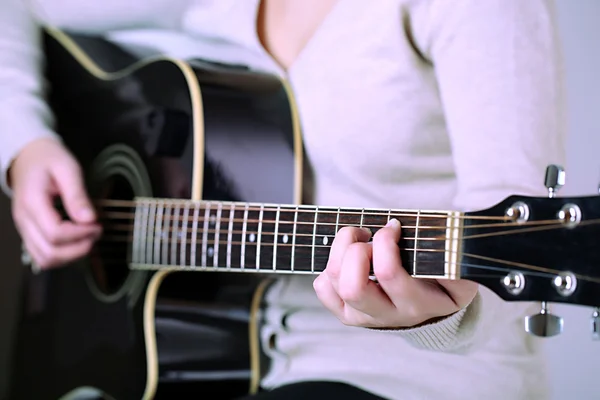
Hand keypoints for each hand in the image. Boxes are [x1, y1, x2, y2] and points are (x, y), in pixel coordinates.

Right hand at [9, 137, 101, 269]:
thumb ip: (78, 195)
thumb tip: (89, 219)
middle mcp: (24, 219)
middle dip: (79, 248)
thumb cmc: (48, 159)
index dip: (81, 234)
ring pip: (45, 259)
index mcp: (32, 202)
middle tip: (96, 232)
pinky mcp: (29, 232)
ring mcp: (24, 228)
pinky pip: (42, 255)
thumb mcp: (68, 169)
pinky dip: (62, 255)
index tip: (97, 224)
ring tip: (88, 238)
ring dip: (71, 255)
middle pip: (49, 252)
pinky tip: (77, 241)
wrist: (28, 156)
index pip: (55, 233)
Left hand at [313, 218, 477, 328]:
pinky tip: (348, 259)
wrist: (436, 308)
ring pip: (334, 284)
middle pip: (353, 286)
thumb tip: (439, 236)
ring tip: (357, 238)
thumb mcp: (459, 269)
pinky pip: (323, 290)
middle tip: (368, 235)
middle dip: (355, 250)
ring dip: (339, 251)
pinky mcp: (349, 315)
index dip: (384, 241)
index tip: (394, 226)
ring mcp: (365, 317)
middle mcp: (389, 315)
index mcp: (419, 303)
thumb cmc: (444, 278)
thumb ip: (452, 254)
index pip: (389, 274)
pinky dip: (328, 268)